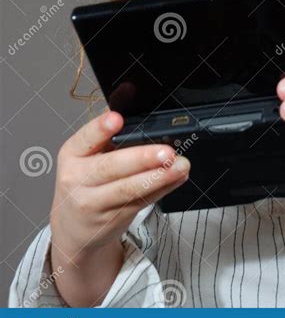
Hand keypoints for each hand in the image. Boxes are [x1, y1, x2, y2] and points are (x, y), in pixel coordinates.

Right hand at [50, 108, 190, 260]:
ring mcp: (94, 202)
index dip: (101, 128)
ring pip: (129, 189)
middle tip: (166, 152)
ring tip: (180, 166)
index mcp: (72, 154)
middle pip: (111, 167)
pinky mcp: (113, 219)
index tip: (117, 119)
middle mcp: (78, 179)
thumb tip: (128, 89)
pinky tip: (176, 178)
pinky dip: (162, 189)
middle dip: (141, 158)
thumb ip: (107, 128)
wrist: (72, 227)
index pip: (85, 138)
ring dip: (159, 177)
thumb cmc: (83, 180)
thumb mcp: (86, 153)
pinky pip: (141, 202)